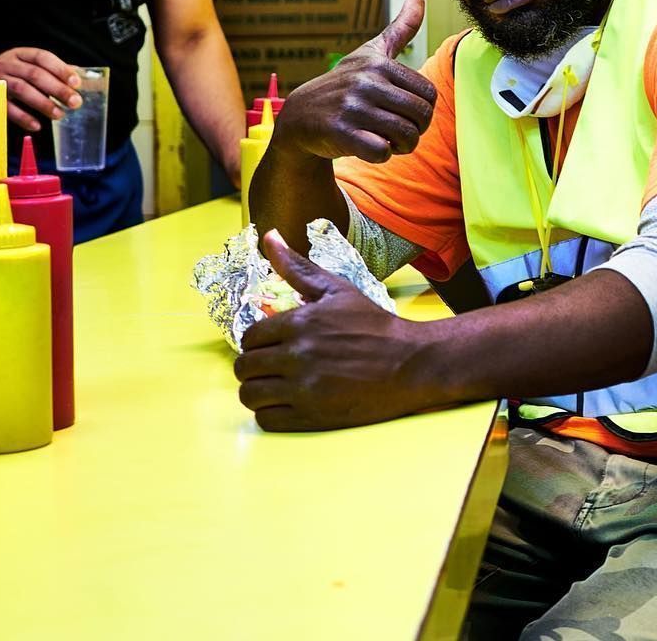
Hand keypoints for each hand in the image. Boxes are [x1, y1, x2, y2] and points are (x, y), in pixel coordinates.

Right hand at [0, 47, 82, 131]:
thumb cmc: (10, 73)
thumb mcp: (27, 65)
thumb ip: (51, 70)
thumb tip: (78, 74)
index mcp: (20, 55)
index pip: (43, 57)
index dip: (61, 69)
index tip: (76, 82)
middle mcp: (7, 65)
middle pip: (35, 74)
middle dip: (57, 89)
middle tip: (74, 102)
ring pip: (22, 89)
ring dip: (43, 103)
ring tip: (59, 114)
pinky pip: (6, 107)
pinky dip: (23, 117)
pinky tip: (36, 125)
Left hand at [234, 229, 439, 430]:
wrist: (411, 362)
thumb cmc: (375, 325)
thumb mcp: (337, 290)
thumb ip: (297, 267)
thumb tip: (269, 236)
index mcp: (300, 323)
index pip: (249, 337)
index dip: (257, 341)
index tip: (271, 344)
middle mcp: (298, 356)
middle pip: (245, 368)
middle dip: (254, 365)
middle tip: (273, 364)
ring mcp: (305, 389)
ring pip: (251, 395)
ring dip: (259, 389)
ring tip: (277, 384)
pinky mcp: (313, 417)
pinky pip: (267, 420)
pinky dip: (271, 412)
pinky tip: (288, 401)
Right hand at [270, 0, 436, 164]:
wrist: (300, 117)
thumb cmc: (345, 84)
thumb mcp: (371, 53)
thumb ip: (401, 28)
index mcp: (378, 64)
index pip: (428, 94)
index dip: (422, 110)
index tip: (404, 111)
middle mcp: (365, 82)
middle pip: (421, 117)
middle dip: (415, 130)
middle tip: (396, 130)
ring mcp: (352, 107)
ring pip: (406, 137)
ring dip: (401, 146)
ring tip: (385, 139)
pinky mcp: (340, 133)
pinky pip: (382, 153)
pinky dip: (381, 155)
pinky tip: (367, 146)